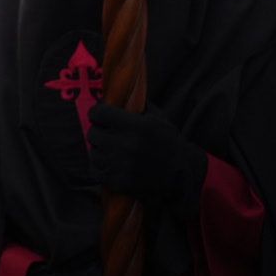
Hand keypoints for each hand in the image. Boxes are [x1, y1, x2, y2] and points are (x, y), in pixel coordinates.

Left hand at [89, 104, 206, 218]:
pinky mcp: (120, 182)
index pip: (98, 113)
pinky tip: (111, 164)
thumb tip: (117, 94)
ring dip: (100, 151)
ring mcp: (122, 165)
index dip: (98, 113)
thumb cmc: (169, 143)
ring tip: (111, 151)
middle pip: (93, 134)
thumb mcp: (158, 118)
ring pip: (93, 153)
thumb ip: (137, 105)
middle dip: (99, 132)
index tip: (101, 116)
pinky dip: (101, 168)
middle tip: (107, 135)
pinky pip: (96, 171)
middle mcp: (127, 144)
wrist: (183, 175)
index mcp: (136, 126)